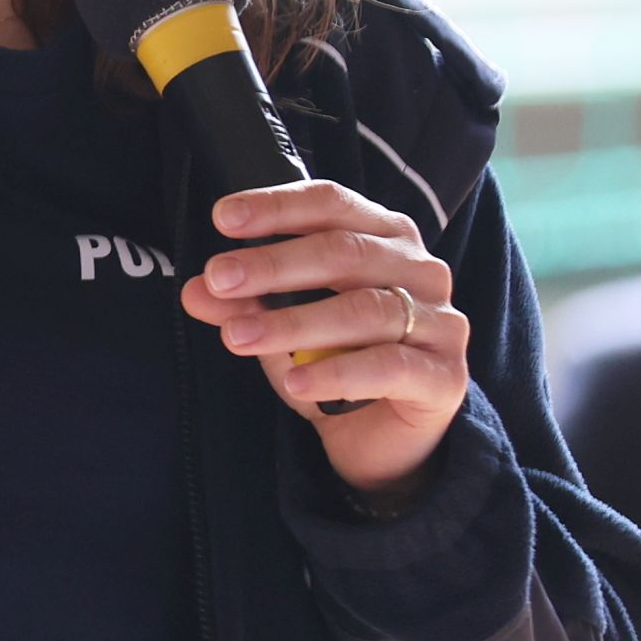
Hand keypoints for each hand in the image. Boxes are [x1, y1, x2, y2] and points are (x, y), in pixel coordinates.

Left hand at [179, 179, 470, 499]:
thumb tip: (195, 290)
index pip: (331, 204)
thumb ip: (241, 305)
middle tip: (219, 279)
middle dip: (274, 265)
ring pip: (364, 310)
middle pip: (345, 252)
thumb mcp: (278, 329)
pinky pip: (389, 366)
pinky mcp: (444, 376)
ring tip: (238, 337)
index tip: (223, 218)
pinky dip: (336, 372)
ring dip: (293, 323)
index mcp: (383, 237)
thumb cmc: (335, 360)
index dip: (278, 207)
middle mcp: (419, 269)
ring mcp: (440, 322)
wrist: (379, 437)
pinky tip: (295, 380)